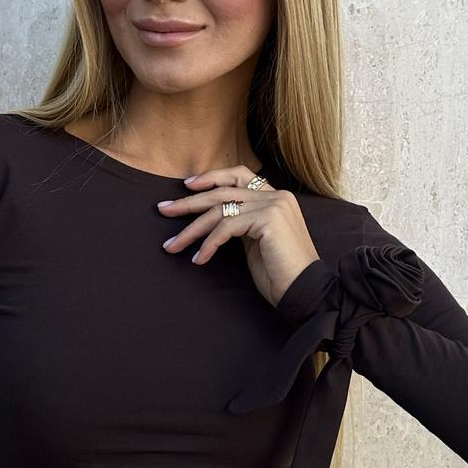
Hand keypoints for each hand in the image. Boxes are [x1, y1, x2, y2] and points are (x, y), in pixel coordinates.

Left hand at [155, 163, 321, 307]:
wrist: (305, 292)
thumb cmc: (280, 274)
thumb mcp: (256, 242)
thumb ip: (241, 224)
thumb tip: (211, 219)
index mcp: (276, 197)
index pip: (239, 176)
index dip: (212, 177)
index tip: (187, 186)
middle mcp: (277, 196)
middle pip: (223, 192)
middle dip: (188, 202)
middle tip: (163, 209)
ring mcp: (274, 205)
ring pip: (220, 210)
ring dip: (191, 230)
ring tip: (172, 246)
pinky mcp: (269, 220)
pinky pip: (226, 227)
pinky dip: (207, 244)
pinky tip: (198, 259)